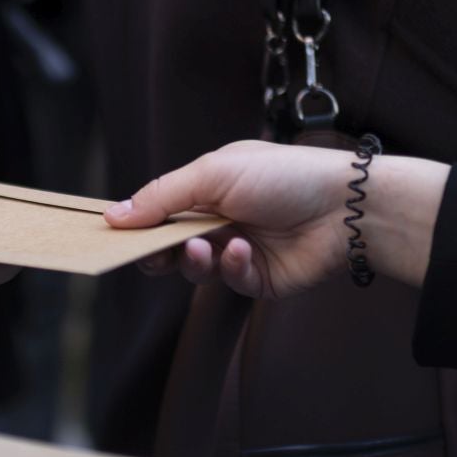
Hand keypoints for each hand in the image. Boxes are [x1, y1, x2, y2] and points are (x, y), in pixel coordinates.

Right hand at [104, 141, 449, 297]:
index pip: (160, 210)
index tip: (111, 235)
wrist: (345, 207)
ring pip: (195, 269)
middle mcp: (221, 219)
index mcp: (207, 188)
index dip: (137, 223)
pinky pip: (229, 282)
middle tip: (150, 254)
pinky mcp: (259, 279)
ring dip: (195, 260)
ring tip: (205, 247)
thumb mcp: (212, 174)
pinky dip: (232, 269)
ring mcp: (239, 250)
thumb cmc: (283, 176)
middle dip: (157, 251)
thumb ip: (161, 197)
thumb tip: (114, 216)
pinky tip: (244, 252)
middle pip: (170, 245)